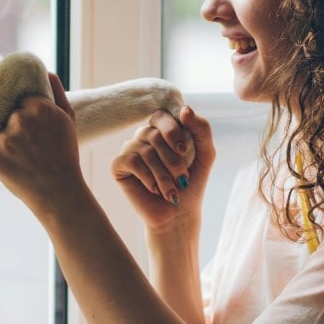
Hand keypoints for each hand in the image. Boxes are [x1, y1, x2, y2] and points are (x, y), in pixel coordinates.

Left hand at [0, 73, 89, 217]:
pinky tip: (13, 169)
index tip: (36, 132)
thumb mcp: (68, 119)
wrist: (60, 193)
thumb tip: (45, 70)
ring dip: (4, 145)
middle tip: (30, 149)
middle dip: (15, 129)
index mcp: (39, 106)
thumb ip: (56, 92)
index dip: (27, 116)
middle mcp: (20, 119)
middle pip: (7, 116)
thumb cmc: (65, 156)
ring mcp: (4, 138)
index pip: (21, 101)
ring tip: (22, 160)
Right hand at [113, 106, 214, 232]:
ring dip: (163, 175)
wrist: (177, 214)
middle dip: (172, 159)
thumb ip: (201, 129)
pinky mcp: (118, 165)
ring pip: (145, 151)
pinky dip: (147, 177)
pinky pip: (131, 160)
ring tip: (171, 191)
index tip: (184, 150)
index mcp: (163, 129)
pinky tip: (154, 190)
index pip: (163, 115)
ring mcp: (130, 149)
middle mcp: (144, 135)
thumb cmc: (191, 183)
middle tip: (183, 178)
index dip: (173, 131)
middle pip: (155, 134)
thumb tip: (185, 109)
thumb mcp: (205, 153)